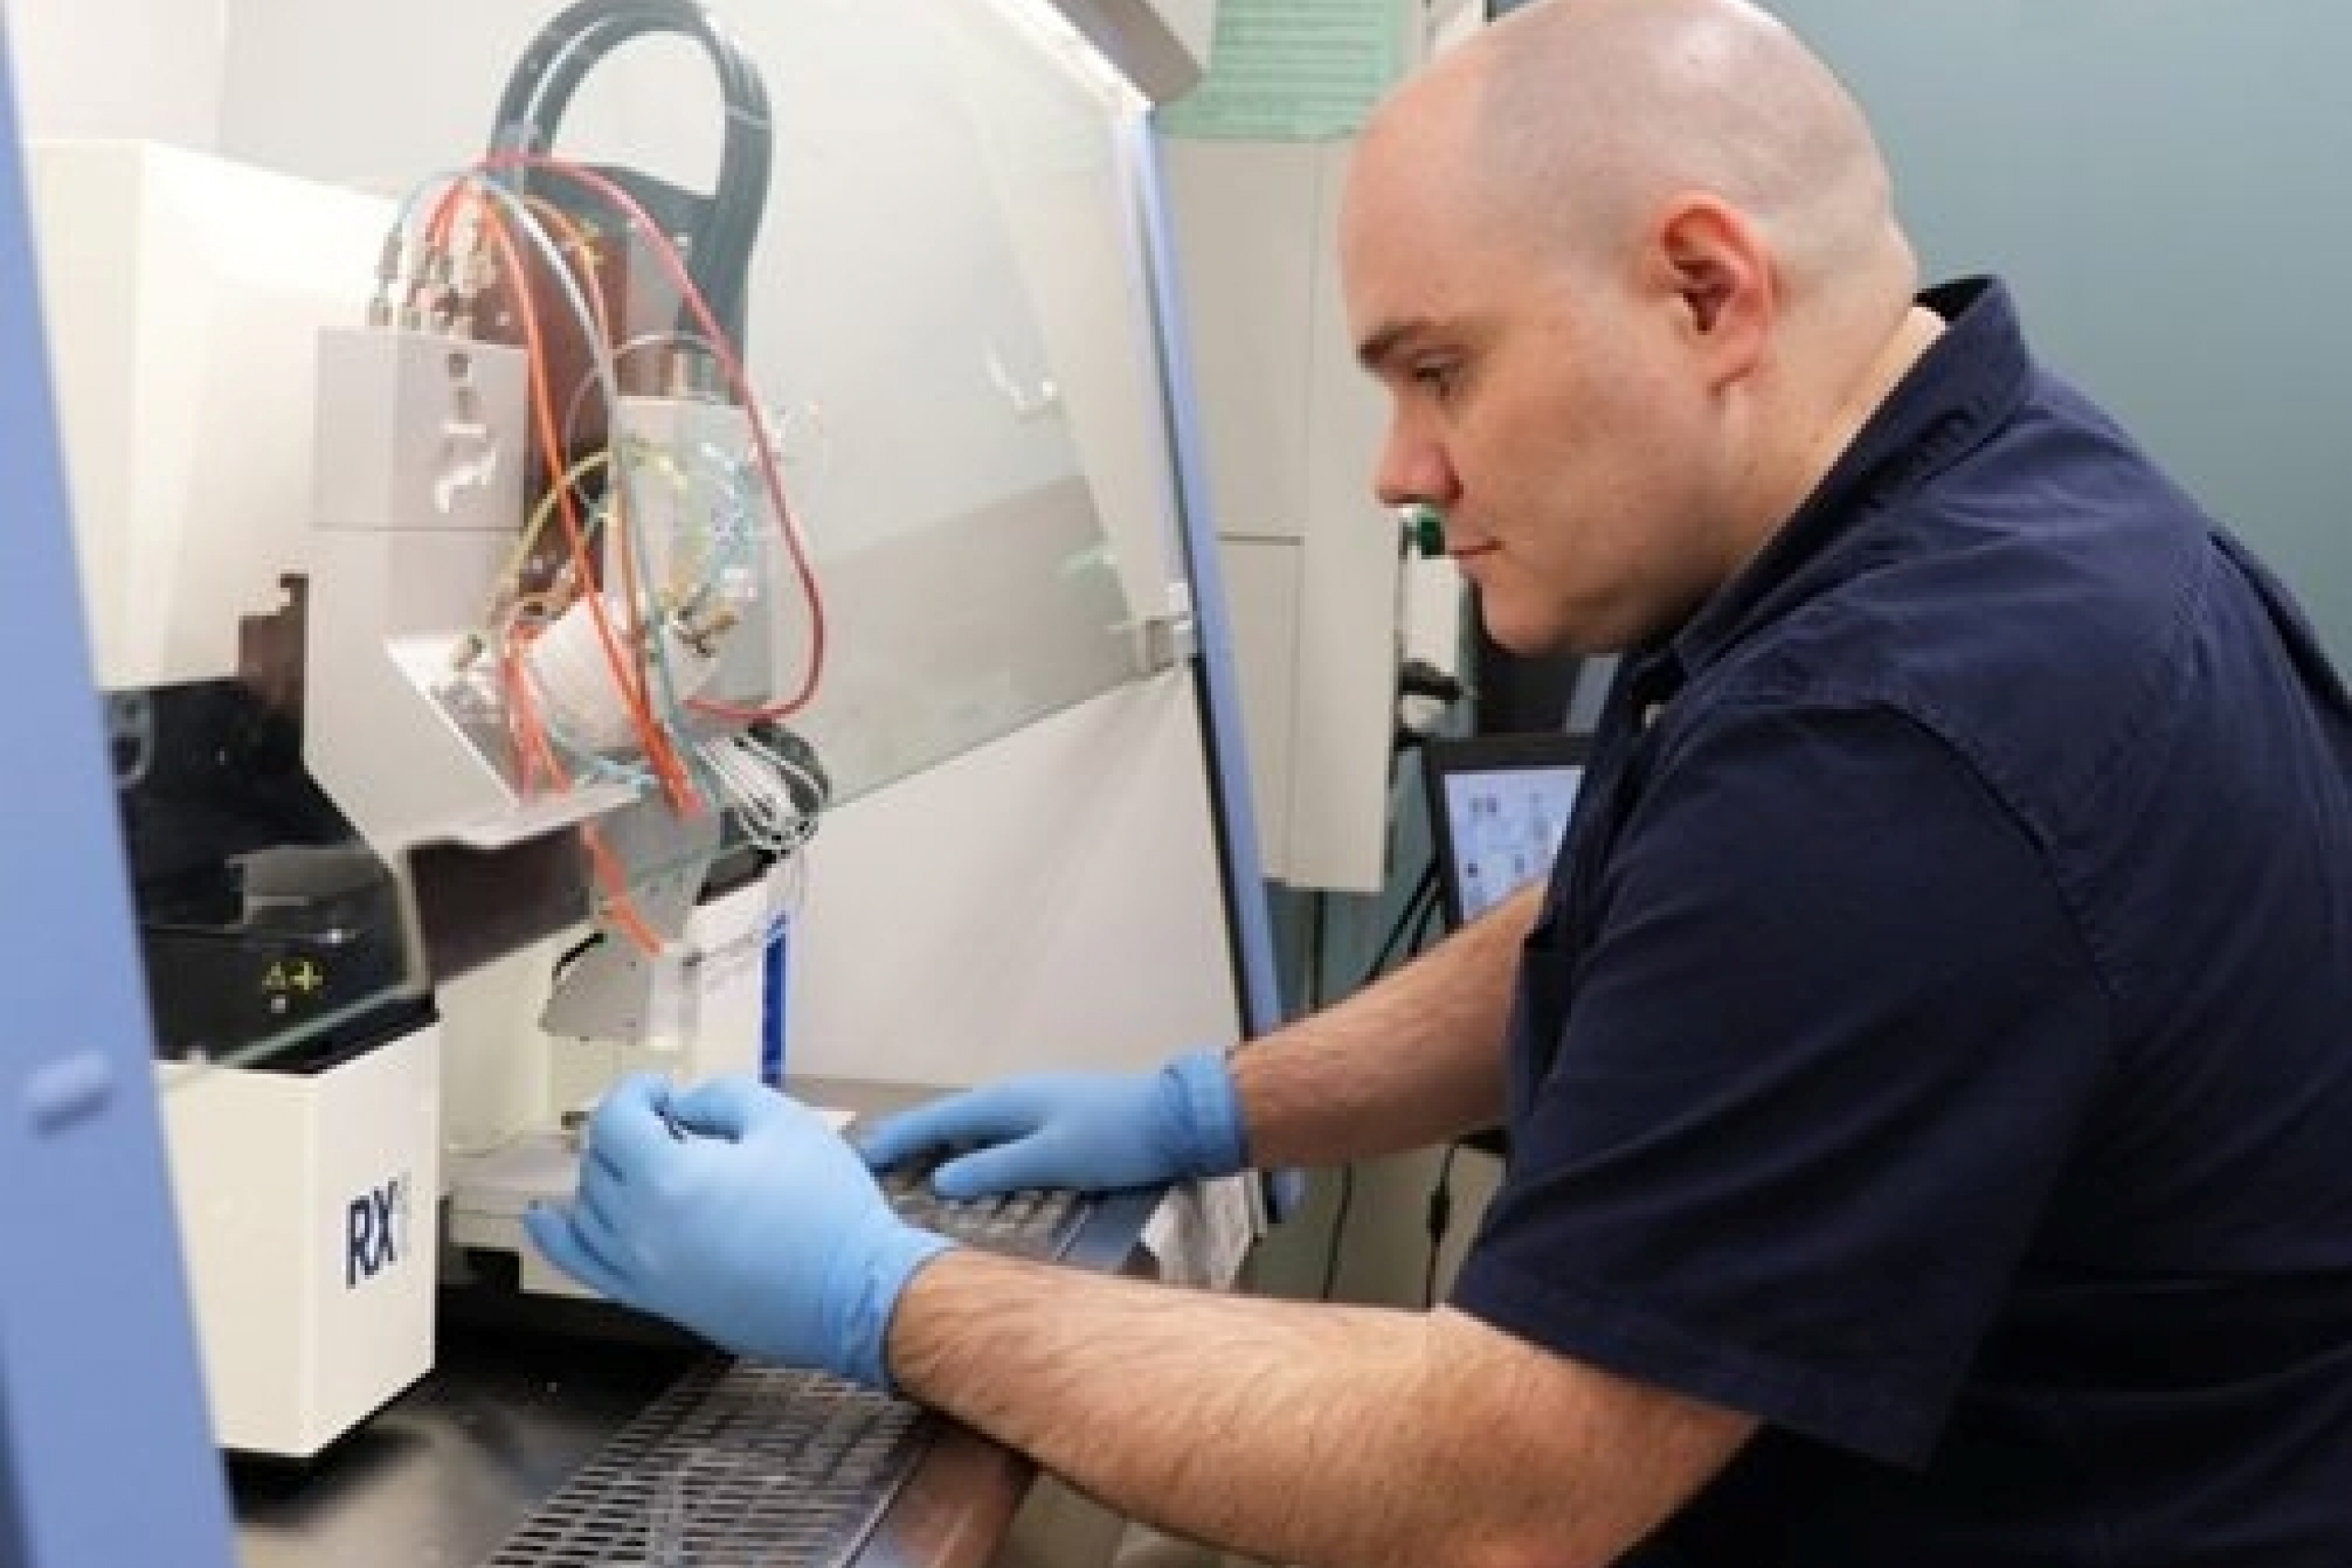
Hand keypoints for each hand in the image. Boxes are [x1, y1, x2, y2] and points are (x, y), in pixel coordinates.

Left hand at [523, 1073, 951, 1388]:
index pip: (617, 1119)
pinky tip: (546, 1220)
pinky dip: (558, 1240)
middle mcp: (640, 1231)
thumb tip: (684, 1104)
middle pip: (599, 1163)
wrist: (856, 1295)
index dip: (639, 1091)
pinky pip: (585, 1266)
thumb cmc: (828, 1215)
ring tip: (640, 1159)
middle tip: (673, 1122)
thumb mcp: (782, 1122)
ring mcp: (643, 1272)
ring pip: (588, 1210)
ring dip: (606, 1175)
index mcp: (667, 1180)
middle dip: (630, 1130)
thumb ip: (720, 1097)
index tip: (665, 1089)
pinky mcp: (656, 1301)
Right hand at [855, 1045, 1245, 1197]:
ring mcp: (1036, 1108)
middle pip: (949, 1122)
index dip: (898, 1140)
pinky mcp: (1054, 1122)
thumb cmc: (1119, 1136)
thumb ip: (994, 1170)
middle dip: (912, 1143)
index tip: (862, 1156)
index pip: (936, 1121)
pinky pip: (996, 1137)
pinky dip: (972, 1152)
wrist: (1177, 1120)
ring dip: (941, 1149)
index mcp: (1007, 1102)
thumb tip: (943, 1181)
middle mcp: (1015, 1098)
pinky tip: (973, 1171)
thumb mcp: (1052, 1159)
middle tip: (876, 1167)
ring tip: (912, 1172)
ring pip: (973, 1130)